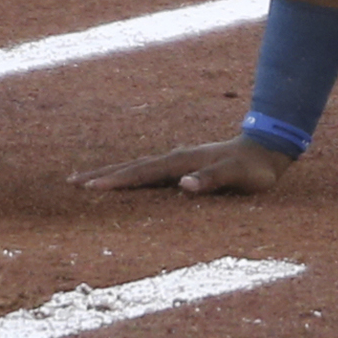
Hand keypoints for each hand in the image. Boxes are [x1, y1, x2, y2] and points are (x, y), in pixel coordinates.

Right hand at [71, 135, 294, 196]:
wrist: (266, 149)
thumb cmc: (253, 169)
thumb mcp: (237, 177)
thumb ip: (212, 180)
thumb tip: (184, 184)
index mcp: (181, 162)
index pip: (142, 173)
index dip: (117, 180)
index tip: (91, 187)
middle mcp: (174, 158)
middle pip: (130, 167)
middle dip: (101, 174)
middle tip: (71, 182)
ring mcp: (176, 161)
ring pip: (136, 168)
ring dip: (111, 174)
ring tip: (85, 180)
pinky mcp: (180, 166)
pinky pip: (146, 173)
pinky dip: (128, 176)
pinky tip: (122, 182)